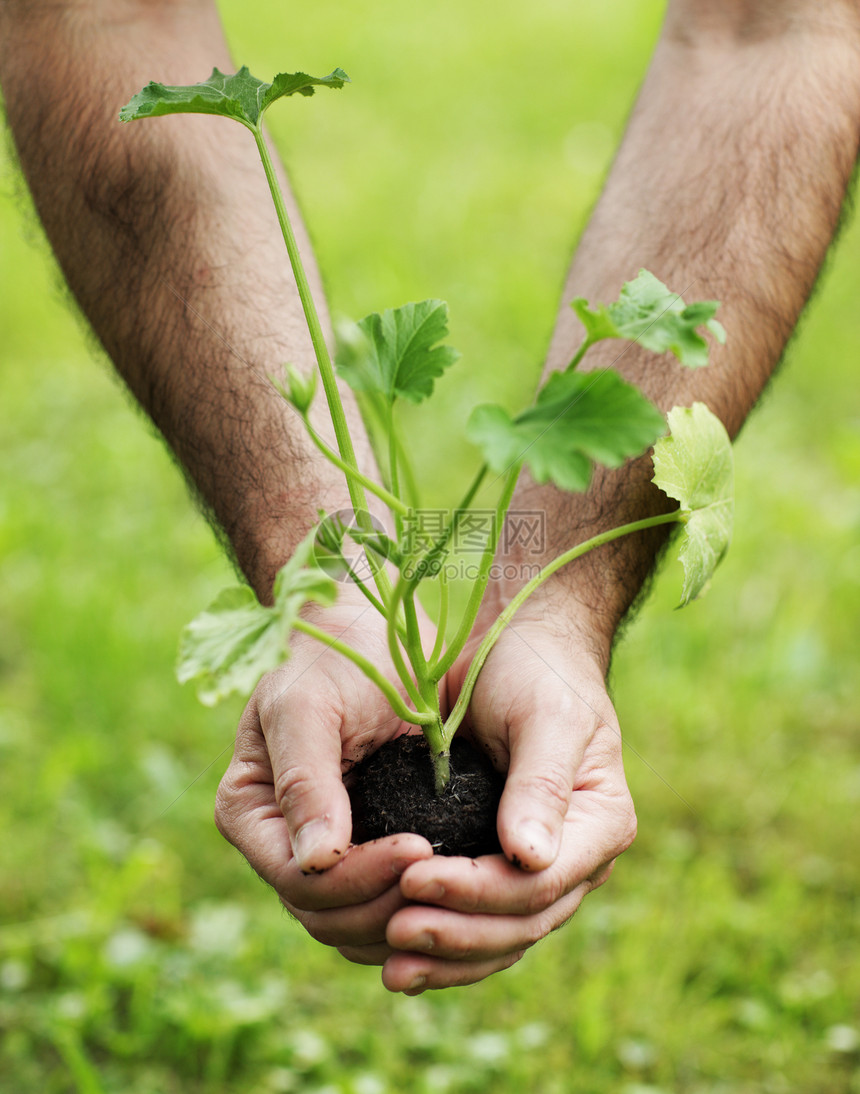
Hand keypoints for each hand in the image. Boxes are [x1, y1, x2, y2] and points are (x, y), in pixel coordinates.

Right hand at [214, 587, 435, 963]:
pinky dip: (422, 906)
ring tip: (461, 880)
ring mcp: (325, 851)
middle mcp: (281, 842)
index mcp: (251, 812)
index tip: (419, 846)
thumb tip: (316, 860)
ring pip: (359, 924)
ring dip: (409, 915)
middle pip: (328, 915)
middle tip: (450, 870)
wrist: (375, 627)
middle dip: (388, 904)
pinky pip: (389, 903)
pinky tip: (461, 884)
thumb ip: (305, 781)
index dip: (358, 879)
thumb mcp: (309, 707)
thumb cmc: (335, 655)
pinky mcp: (368, 848)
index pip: (300, 881)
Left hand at [381, 605, 636, 992]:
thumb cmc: (538, 672)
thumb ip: (542, 784)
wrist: (522, 651)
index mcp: (600, 824)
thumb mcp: (546, 715)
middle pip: (522, 922)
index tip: (415, 878)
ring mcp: (544, 871)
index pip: (541, 883)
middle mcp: (579, 858)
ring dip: (447, 956)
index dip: (478, 892)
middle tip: (393, 929)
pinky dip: (444, 947)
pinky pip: (481, 926)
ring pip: (502, 939)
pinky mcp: (505, 871)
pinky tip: (398, 960)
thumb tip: (531, 858)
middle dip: (457, 933)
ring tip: (392, 966)